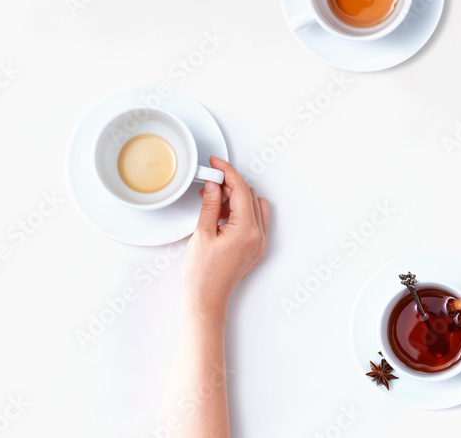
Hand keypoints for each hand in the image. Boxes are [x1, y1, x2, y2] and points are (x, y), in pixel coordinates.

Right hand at [182, 157, 269, 318]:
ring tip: (213, 202)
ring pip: (254, 205)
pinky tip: (221, 215)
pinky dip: (240, 211)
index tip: (216, 163)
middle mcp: (258, 236)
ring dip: (236, 198)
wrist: (206, 297)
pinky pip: (254, 220)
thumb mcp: (202, 232)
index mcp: (246, 230)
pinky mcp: (255, 248)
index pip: (240, 189)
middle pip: (249, 195)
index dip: (227, 171)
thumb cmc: (202, 273)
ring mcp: (259, 243)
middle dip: (230, 185)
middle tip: (209, 183)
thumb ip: (209, 204)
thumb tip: (213, 184)